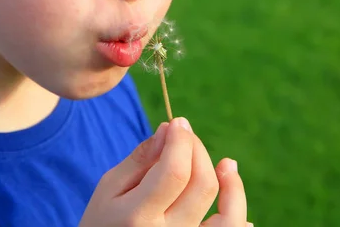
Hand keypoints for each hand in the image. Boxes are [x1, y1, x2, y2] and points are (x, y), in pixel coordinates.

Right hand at [79, 117, 251, 226]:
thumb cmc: (102, 220)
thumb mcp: (110, 188)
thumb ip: (141, 158)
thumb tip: (170, 129)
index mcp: (138, 218)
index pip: (174, 172)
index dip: (182, 141)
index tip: (178, 122)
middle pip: (202, 185)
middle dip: (197, 150)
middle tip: (185, 135)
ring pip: (228, 215)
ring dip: (233, 186)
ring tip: (227, 163)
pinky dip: (236, 212)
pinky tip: (231, 192)